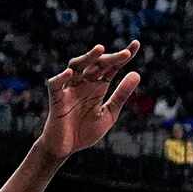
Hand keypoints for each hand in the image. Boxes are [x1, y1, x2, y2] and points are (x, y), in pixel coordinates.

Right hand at [34, 42, 141, 160]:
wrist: (67, 147)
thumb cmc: (86, 130)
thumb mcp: (109, 113)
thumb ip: (121, 95)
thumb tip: (137, 74)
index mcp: (98, 86)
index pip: (111, 66)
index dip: (123, 56)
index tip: (136, 44)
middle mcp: (84, 83)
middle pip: (96, 64)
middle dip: (110, 58)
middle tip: (126, 54)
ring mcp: (69, 89)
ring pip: (76, 67)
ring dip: (87, 58)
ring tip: (100, 50)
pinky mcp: (56, 99)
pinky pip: (55, 84)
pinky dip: (61, 78)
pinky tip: (70, 73)